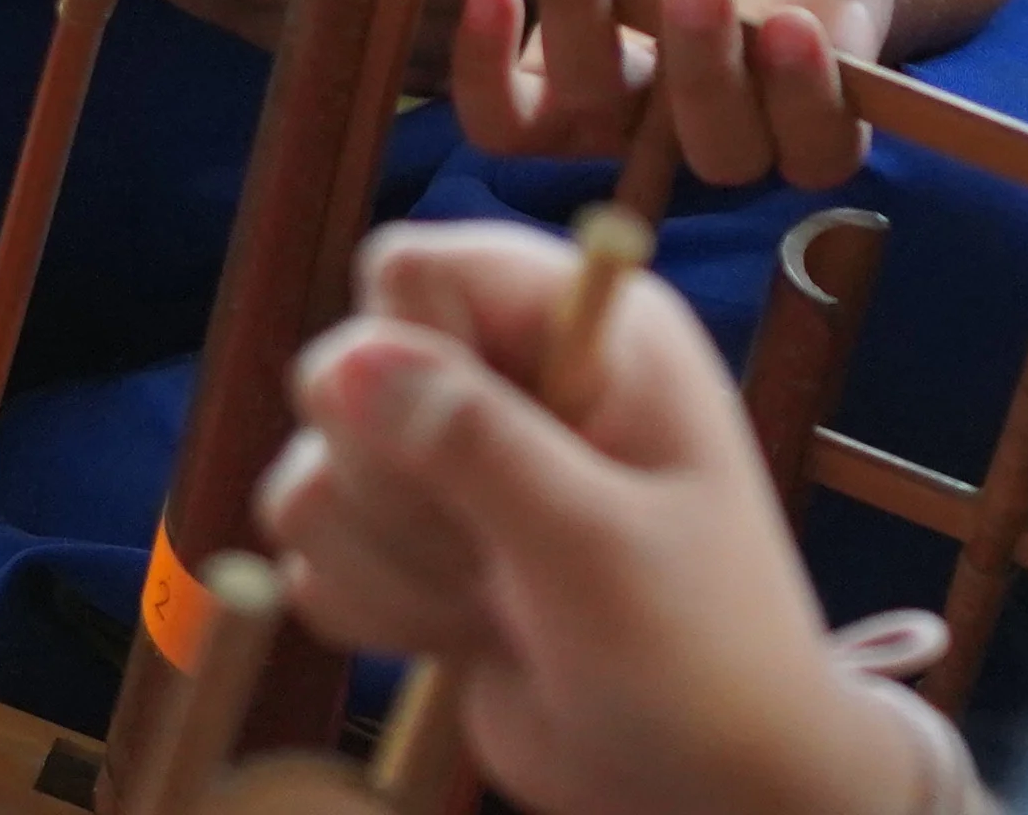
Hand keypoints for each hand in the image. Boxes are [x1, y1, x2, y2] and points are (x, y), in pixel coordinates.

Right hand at [254, 224, 957, 814]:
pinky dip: (374, 609)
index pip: (420, 266)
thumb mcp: (596, 543)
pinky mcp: (420, 548)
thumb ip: (474, 443)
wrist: (707, 790)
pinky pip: (320, 552)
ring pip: (320, 470)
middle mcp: (517, 374)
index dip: (401, 349)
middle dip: (391, 486)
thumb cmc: (696, 657)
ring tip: (491, 605)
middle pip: (345, 369)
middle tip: (491, 549)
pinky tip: (463, 638)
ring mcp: (460, 466)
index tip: (447, 445)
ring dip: (388, 562)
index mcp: (587, 327)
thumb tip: (346, 359)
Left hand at [448, 0, 928, 186]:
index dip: (806, 98)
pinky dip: (485, 72)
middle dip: (702, 67)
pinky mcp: (556, 106)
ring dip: (581, 26)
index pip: (821, 141)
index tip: (795, 24)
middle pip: (715, 145)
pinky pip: (508, 123)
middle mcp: (726, 139)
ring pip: (602, 117)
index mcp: (821, 111)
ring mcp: (634, 128)